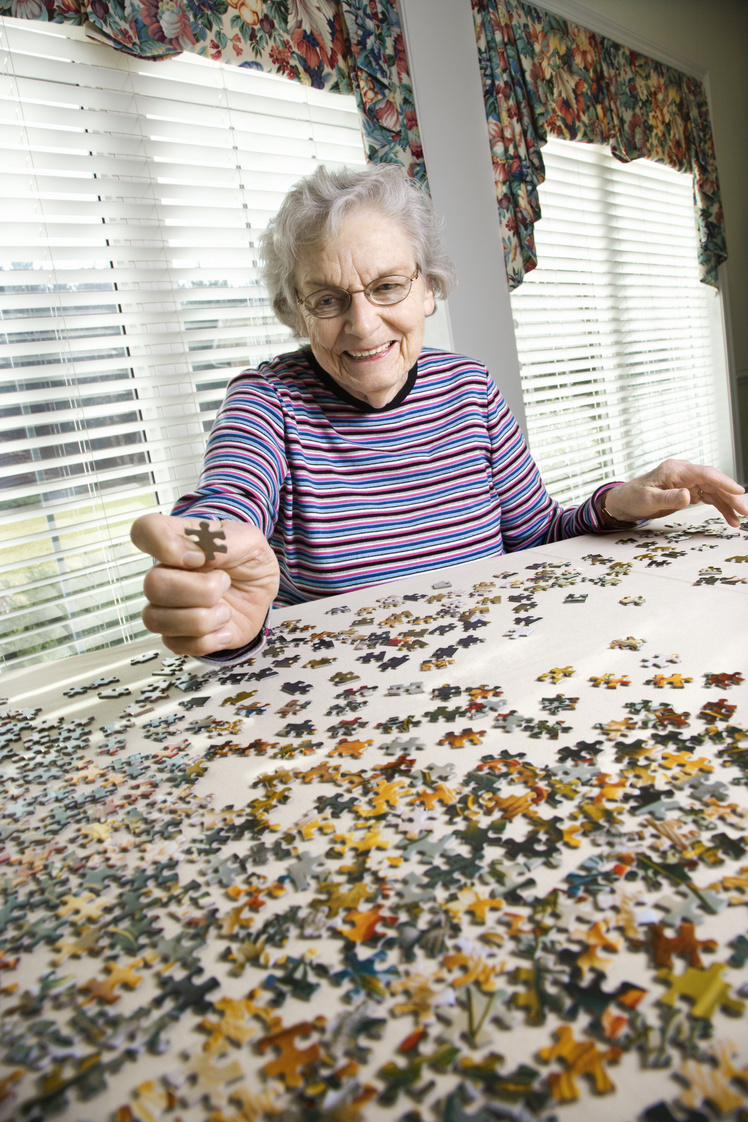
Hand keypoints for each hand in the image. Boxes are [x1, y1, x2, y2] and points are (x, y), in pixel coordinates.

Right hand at [130, 513, 278, 656]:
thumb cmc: (248, 561)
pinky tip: (224, 629)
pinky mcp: (180, 634)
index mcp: (179, 543)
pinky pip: (175, 645)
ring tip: (225, 612)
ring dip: (201, 620)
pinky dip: (207, 641)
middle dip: (200, 591)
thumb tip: (195, 554)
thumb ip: (222, 542)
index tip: (199, 557)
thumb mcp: (249, 540)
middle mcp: (167, 574)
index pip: (145, 530)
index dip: (163, 545)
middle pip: (153, 585)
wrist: (261, 591)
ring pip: (155, 620)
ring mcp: (170, 606)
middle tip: (225, 584)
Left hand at [604, 459, 747, 528]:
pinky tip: (730, 518)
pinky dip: (720, 507)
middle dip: (730, 496)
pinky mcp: (689, 490)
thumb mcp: (648, 500)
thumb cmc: (634, 497)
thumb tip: (688, 495)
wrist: (625, 500)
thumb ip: (668, 498)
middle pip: (714, 482)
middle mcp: (684, 473)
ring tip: (740, 518)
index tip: (738, 491)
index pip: (704, 473)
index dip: (723, 481)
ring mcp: (688, 481)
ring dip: (728, 504)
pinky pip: (709, 497)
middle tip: (744, 510)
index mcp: (675, 470)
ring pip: (714, 491)